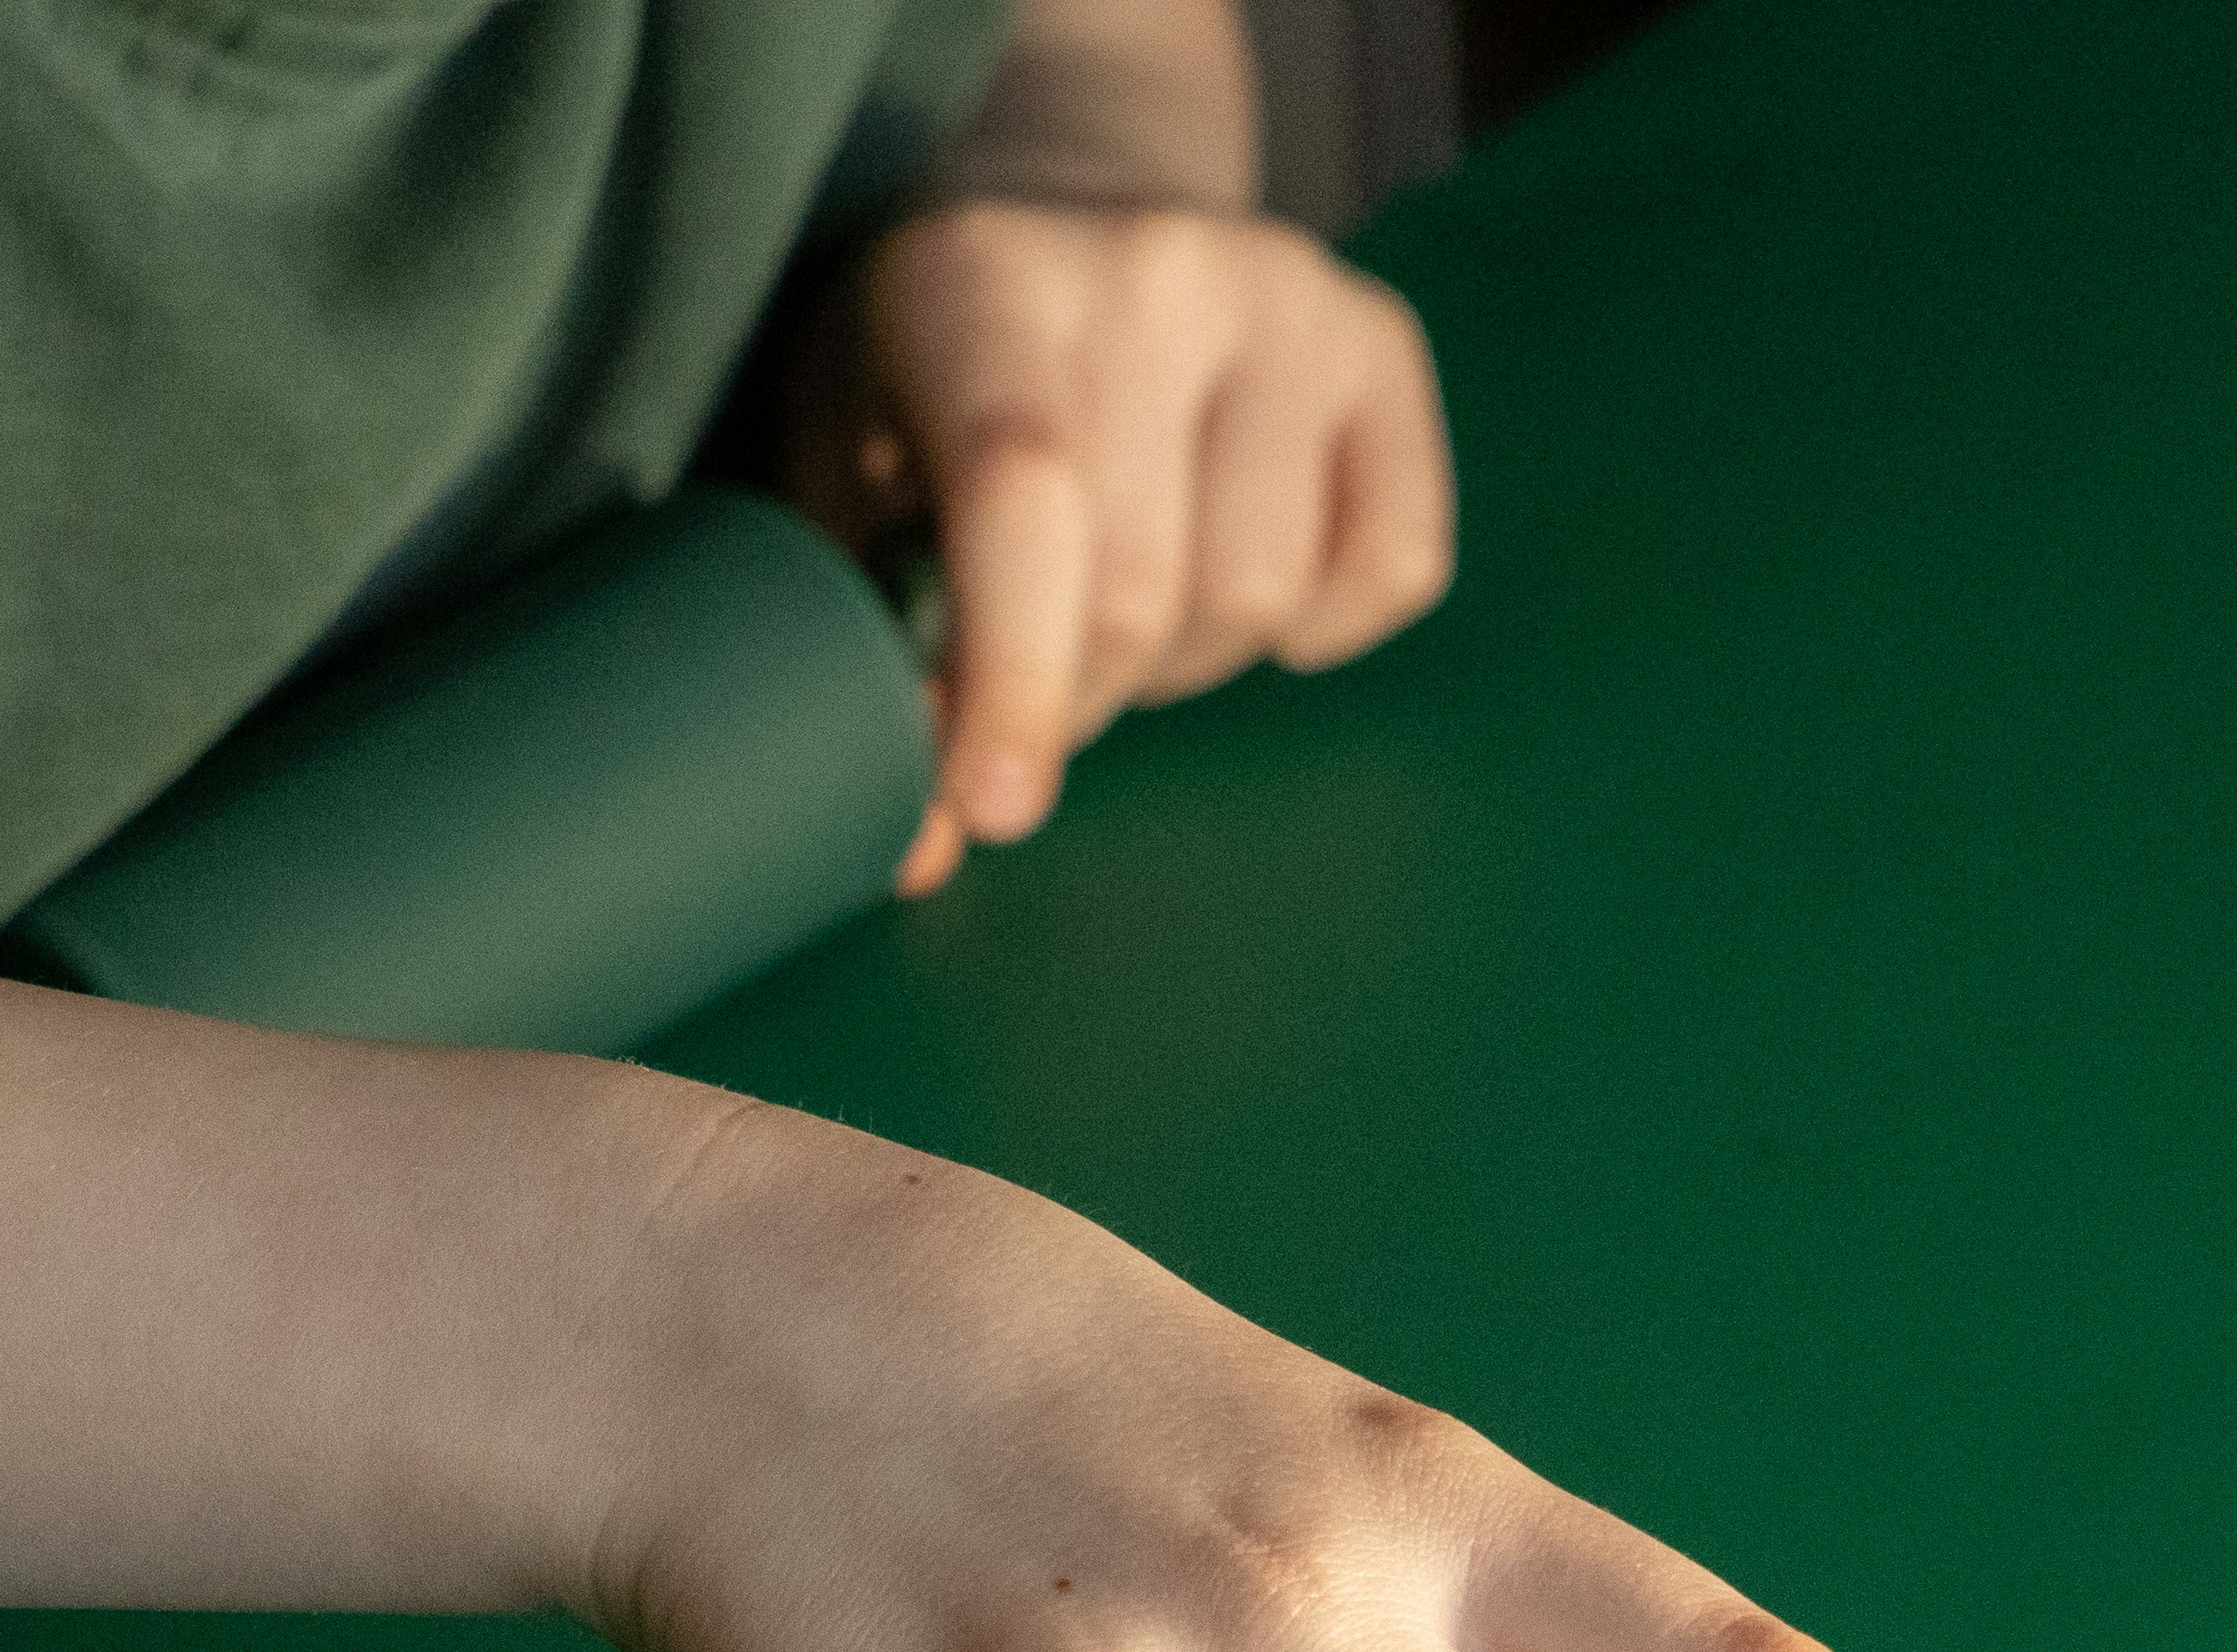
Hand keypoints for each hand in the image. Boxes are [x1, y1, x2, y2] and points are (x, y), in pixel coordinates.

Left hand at [806, 202, 1457, 894]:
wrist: (1067, 219)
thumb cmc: (931, 374)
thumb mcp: (844, 472)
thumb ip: (867, 644)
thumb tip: (924, 847)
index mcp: (983, 281)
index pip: (1024, 496)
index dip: (1015, 678)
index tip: (993, 807)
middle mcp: (1153, 266)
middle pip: (1143, 590)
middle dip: (1080, 690)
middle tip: (1037, 669)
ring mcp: (1288, 298)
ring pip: (1261, 597)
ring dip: (1187, 656)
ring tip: (1130, 596)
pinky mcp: (1385, 345)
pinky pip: (1393, 567)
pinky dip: (1321, 623)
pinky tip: (1244, 571)